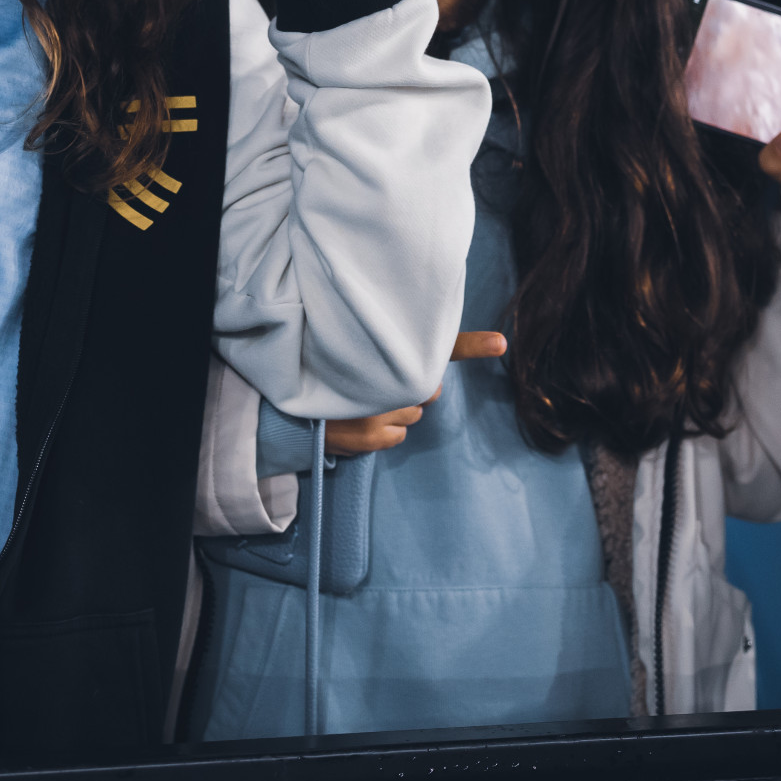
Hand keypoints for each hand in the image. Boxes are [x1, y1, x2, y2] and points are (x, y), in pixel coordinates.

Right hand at [322, 332, 503, 456]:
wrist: (280, 412)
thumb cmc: (315, 374)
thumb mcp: (344, 352)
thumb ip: (381, 355)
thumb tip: (421, 373)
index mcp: (377, 354)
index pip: (434, 348)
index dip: (471, 344)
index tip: (500, 343)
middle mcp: (383, 383)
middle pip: (428, 389)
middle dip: (412, 386)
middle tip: (379, 383)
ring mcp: (379, 412)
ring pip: (413, 413)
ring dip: (396, 408)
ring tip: (362, 402)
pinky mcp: (372, 438)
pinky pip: (398, 435)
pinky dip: (385, 430)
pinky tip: (359, 422)